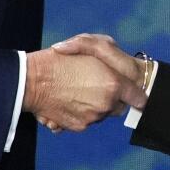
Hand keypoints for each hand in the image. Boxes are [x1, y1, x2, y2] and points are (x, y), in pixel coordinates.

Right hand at [23, 36, 145, 131]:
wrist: (32, 80)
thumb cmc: (61, 58)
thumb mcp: (90, 43)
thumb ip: (111, 57)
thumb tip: (119, 77)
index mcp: (113, 84)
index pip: (138, 97)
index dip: (135, 93)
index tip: (131, 92)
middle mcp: (106, 104)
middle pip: (118, 106)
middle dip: (111, 97)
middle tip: (94, 84)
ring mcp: (93, 117)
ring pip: (102, 113)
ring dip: (95, 104)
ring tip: (77, 90)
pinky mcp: (79, 126)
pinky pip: (87, 120)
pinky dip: (81, 112)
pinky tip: (69, 99)